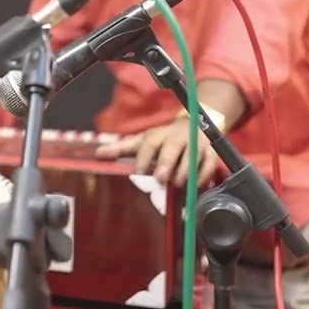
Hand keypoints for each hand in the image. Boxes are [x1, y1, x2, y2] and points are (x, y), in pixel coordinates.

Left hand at [93, 118, 221, 187]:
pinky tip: (196, 185)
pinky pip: (210, 162)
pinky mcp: (211, 151)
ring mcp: (196, 143)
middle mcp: (176, 136)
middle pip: (171, 147)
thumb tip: (97, 154)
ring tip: (178, 183)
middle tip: (160, 178)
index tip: (138, 171)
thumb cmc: (163, 139)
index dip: (144, 156)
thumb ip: (121, 149)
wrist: (196, 123)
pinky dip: (203, 174)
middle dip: (166, 162)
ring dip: (185, 169)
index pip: (149, 142)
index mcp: (158, 134)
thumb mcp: (142, 141)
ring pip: (192, 154)